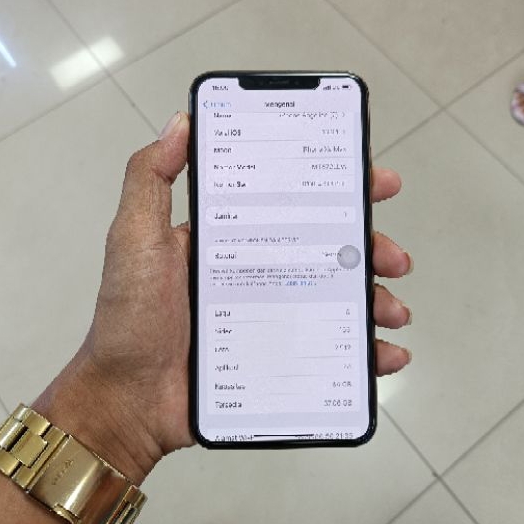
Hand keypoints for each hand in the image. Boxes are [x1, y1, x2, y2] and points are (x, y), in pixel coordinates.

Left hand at [38, 111, 412, 481]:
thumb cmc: (128, 319)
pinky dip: (368, 352)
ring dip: (377, 299)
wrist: (128, 401)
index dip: (338, 188)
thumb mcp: (135, 239)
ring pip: (340, 299)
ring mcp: (272, 316)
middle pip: (330, 249)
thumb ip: (151, 179)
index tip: (375, 181)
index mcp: (232, 238)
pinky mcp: (280, 358)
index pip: (293, 202)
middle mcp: (258, 271)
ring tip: (394, 312)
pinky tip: (386, 354)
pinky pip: (334, 351)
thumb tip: (181, 122)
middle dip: (372, 247)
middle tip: (395, 257)